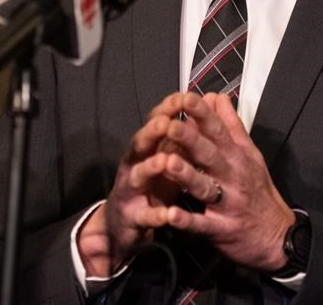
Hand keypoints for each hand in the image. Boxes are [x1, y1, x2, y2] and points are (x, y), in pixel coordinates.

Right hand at [76, 93, 187, 276]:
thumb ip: (180, 136)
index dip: (167, 110)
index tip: (183, 96)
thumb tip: (200, 108)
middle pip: (140, 144)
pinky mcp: (133, 217)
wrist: (122, 225)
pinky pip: (146, 216)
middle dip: (152, 133)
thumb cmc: (151, 185)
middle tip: (166, 122)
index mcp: (146, 148)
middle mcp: (134, 165)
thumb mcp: (166, 157)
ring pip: (138, 176)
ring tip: (164, 161)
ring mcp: (130, 191)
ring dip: (150, 168)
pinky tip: (168, 214)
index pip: (154, 123)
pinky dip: (156, 215)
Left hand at [157, 92, 294, 271]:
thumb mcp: (250, 154)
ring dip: (186, 175)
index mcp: (237, 156)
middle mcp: (233, 176)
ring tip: (168, 163)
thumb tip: (217, 97)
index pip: (219, 130)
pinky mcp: (220, 229)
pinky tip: (171, 215)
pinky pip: (202, 224)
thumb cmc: (258, 190)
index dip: (202, 114)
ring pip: (204, 187)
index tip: (187, 98)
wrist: (276, 236)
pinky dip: (187, 221)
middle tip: (170, 125)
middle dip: (190, 139)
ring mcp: (227, 203)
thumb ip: (231, 125)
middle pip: (209, 154)